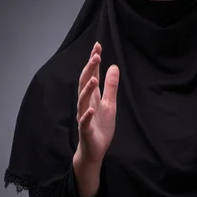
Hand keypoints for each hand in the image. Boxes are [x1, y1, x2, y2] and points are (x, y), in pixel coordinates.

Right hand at [75, 42, 119, 165]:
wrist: (94, 150)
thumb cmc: (101, 126)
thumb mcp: (110, 104)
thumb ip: (110, 86)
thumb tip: (114, 66)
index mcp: (92, 96)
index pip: (91, 75)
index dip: (93, 61)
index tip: (97, 47)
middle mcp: (85, 104)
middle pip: (85, 84)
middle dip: (89, 70)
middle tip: (96, 56)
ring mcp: (84, 116)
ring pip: (82, 101)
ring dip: (87, 90)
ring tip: (94, 79)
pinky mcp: (85, 130)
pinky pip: (84, 122)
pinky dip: (87, 115)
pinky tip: (91, 109)